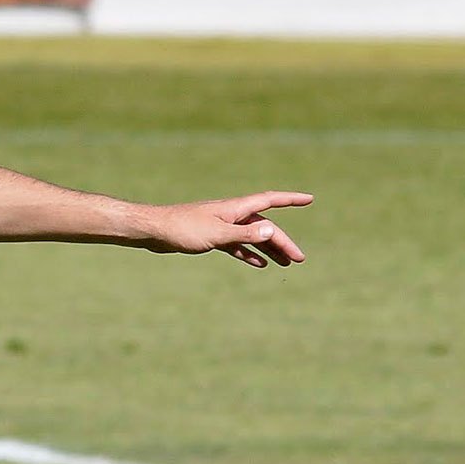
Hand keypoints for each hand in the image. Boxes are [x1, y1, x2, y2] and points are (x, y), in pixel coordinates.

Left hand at [143, 192, 312, 267]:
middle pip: (264, 227)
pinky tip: (260, 264)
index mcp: (235, 209)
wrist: (154, 231)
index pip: (269, 201)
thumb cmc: (183, 229)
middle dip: (283, 241)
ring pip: (252, 237)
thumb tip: (272, 231)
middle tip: (298, 258)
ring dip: (269, 249)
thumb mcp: (217, 234)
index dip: (290, 200)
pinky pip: (236, 246)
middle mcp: (231, 215)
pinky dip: (249, 254)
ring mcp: (221, 226)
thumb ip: (244, 235)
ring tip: (285, 263)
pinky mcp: (211, 237)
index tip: (310, 199)